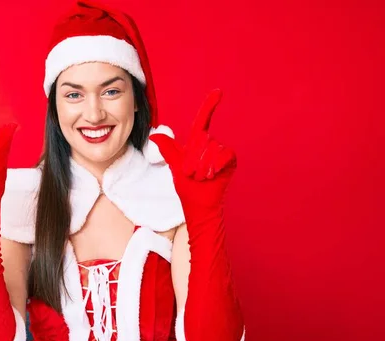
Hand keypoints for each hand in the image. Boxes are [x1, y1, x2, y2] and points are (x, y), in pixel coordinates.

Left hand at [149, 89, 236, 213]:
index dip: (210, 106)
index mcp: (197, 143)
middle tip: (191, 174)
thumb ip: (168, 150)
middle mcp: (210, 145)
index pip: (203, 121)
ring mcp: (222, 153)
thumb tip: (153, 136)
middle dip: (193, 159)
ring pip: (211, 149)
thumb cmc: (187, 187)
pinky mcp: (231, 161)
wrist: (198, 204)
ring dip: (202, 167)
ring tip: (201, 178)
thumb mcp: (175, 167)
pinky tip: (211, 175)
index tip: (218, 92)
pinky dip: (215, 166)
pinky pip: (223, 155)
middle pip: (202, 140)